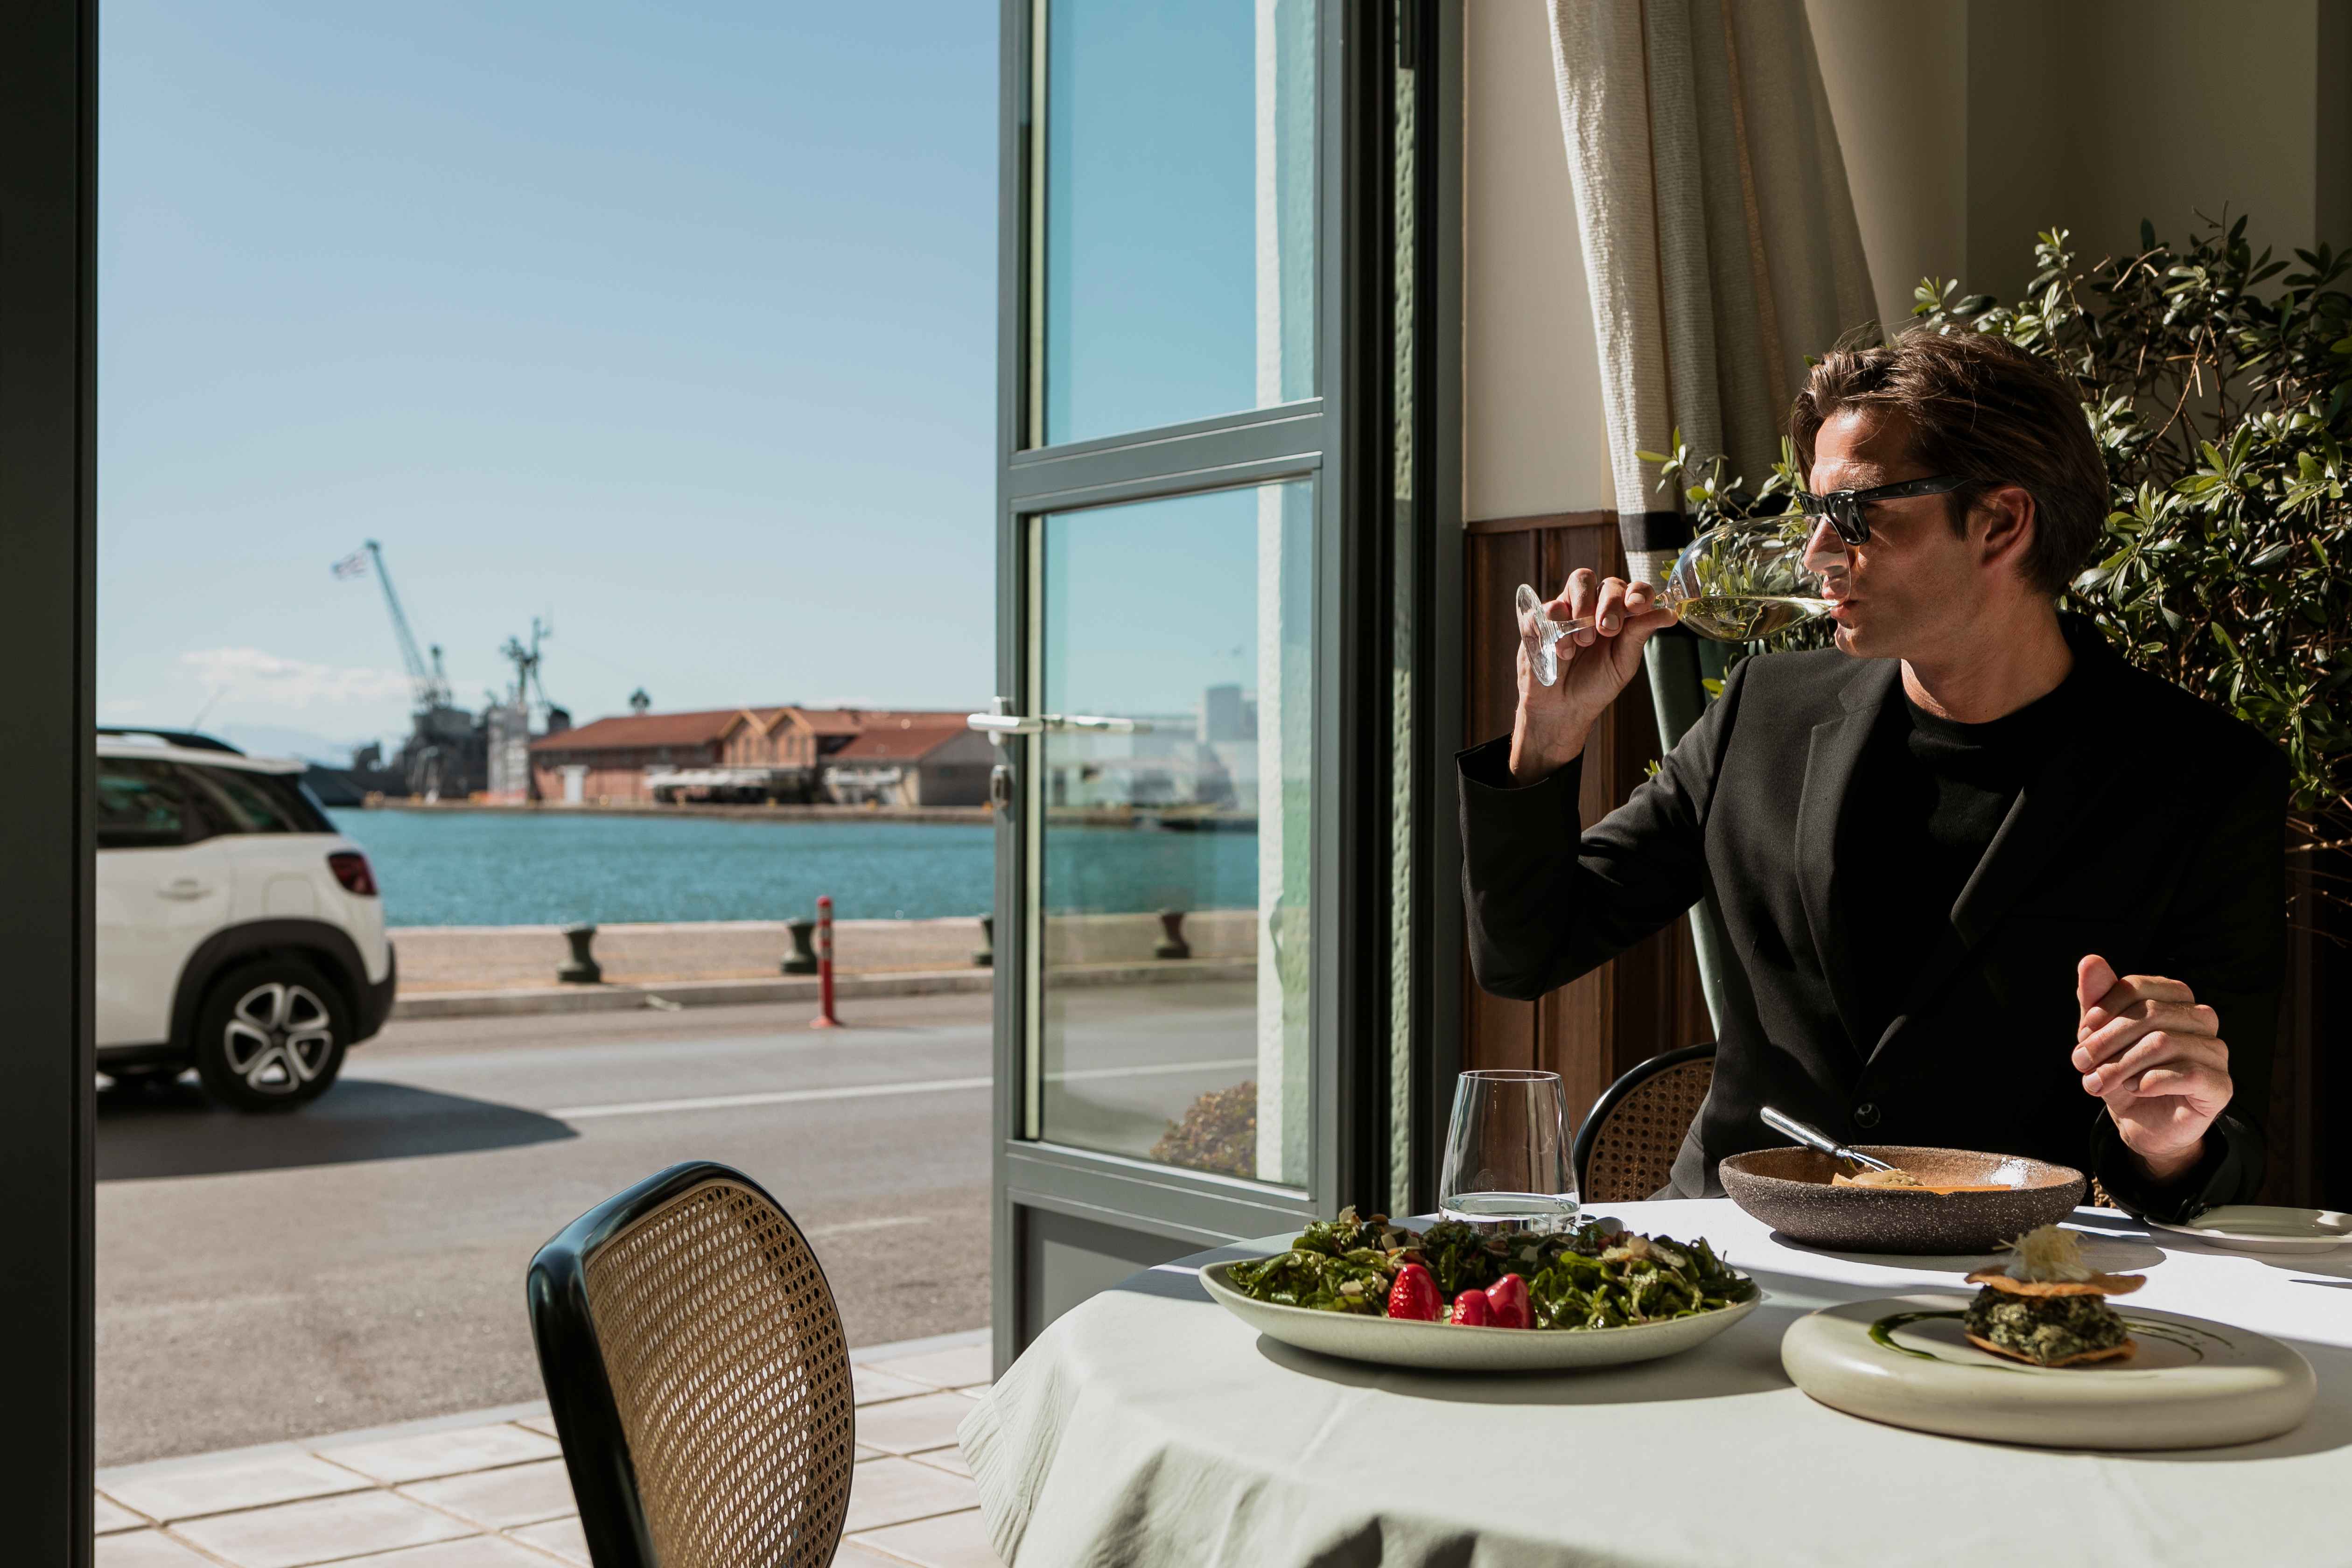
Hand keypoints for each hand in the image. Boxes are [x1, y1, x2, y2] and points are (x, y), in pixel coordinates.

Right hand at [1508, 570, 1677, 782]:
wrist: (1562, 709)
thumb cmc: (1595, 685)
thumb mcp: (1623, 663)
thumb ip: (1639, 634)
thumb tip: (1670, 614)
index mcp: (1618, 614)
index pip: (1631, 589)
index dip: (1637, 592)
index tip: (1638, 607)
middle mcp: (1593, 607)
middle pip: (1605, 582)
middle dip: (1610, 603)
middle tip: (1608, 630)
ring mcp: (1566, 610)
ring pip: (1578, 581)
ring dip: (1584, 608)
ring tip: (1583, 642)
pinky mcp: (1539, 620)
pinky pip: (1546, 607)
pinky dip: (1555, 624)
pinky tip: (1561, 651)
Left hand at [2073, 954, 2231, 1183]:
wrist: (2141, 1123)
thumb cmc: (2123, 1072)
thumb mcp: (2101, 1038)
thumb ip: (2096, 1001)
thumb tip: (2090, 960)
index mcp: (2175, 999)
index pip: (2140, 987)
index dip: (2105, 1008)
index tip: (2082, 1033)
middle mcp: (2201, 1020)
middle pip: (2151, 1014)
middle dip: (2106, 1040)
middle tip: (2081, 1063)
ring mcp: (2215, 1052)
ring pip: (2164, 1043)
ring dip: (2120, 1065)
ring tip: (2096, 1083)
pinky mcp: (2220, 1085)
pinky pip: (2186, 1074)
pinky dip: (2149, 1082)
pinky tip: (2133, 1089)